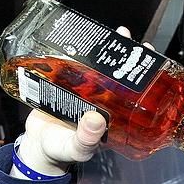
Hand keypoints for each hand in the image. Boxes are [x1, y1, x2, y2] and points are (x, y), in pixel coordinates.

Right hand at [12, 25, 153, 177]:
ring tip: (111, 32)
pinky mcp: (68, 84)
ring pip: (100, 66)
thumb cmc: (61, 150)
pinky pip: (77, 65)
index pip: (134, 91)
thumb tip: (96, 121)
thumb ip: (86, 139)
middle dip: (124, 54)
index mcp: (114, 116)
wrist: (37, 146)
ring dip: (105, 49)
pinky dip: (80, 52)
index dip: (141, 74)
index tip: (146, 56)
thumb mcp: (76, 148)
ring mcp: (86, 91)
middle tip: (125, 35)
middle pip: (118, 74)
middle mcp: (104, 101)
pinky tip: (83, 40)